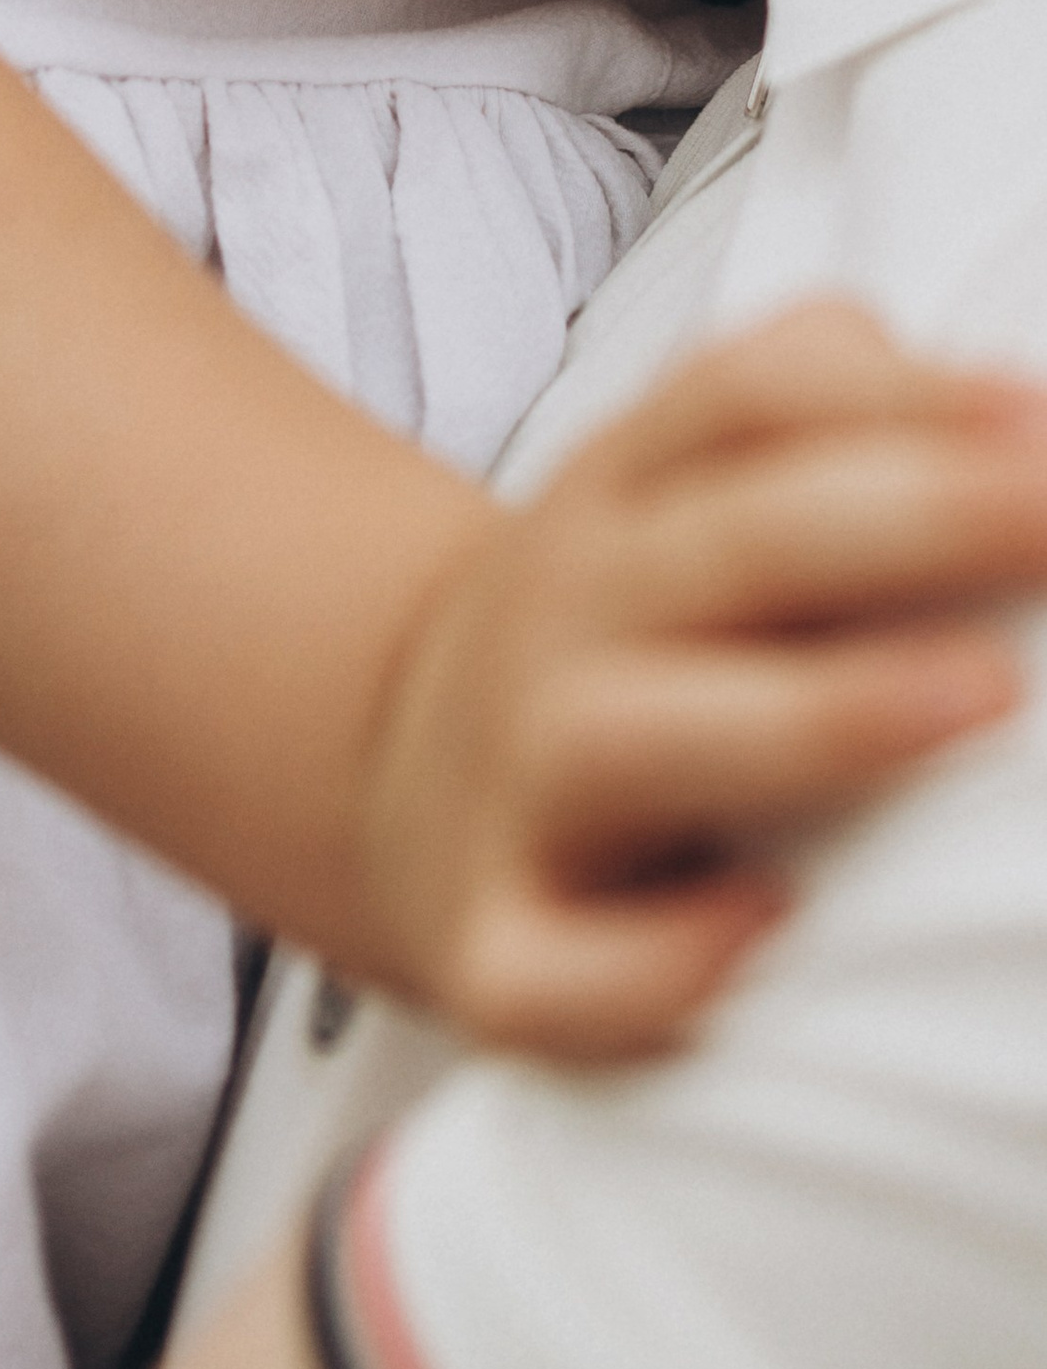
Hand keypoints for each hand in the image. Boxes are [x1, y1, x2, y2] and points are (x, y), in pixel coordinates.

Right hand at [353, 298, 1046, 1059]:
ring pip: (641, 738)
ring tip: (981, 692)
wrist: (388, 769)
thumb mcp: (669, 487)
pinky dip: (658, 962)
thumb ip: (829, 415)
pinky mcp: (492, 950)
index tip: (1045, 422)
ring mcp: (515, 783)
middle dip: (912, 521)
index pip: (744, 402)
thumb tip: (1010, 412)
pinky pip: (558, 970)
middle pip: (729, 542)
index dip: (899, 399)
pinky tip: (770, 924)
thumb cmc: (617, 630)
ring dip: (817, 713)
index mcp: (615, 495)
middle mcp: (560, 618)